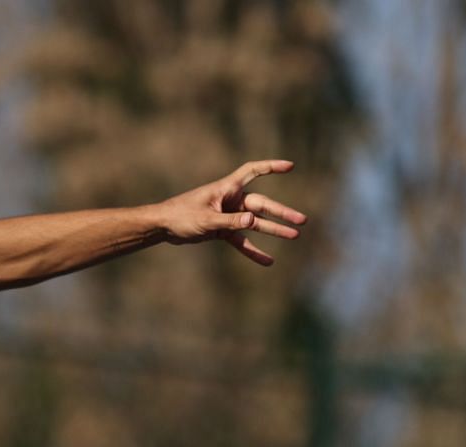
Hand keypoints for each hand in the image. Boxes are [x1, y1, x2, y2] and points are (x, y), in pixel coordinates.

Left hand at [157, 160, 306, 266]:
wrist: (164, 227)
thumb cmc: (182, 216)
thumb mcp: (207, 220)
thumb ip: (230, 221)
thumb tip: (253, 221)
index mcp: (227, 188)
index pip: (253, 171)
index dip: (271, 167)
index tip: (290, 167)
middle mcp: (231, 200)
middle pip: (262, 204)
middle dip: (282, 213)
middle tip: (302, 221)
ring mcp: (229, 215)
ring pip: (257, 223)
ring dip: (274, 230)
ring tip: (294, 236)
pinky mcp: (223, 230)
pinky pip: (242, 241)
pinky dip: (253, 251)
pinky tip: (268, 261)